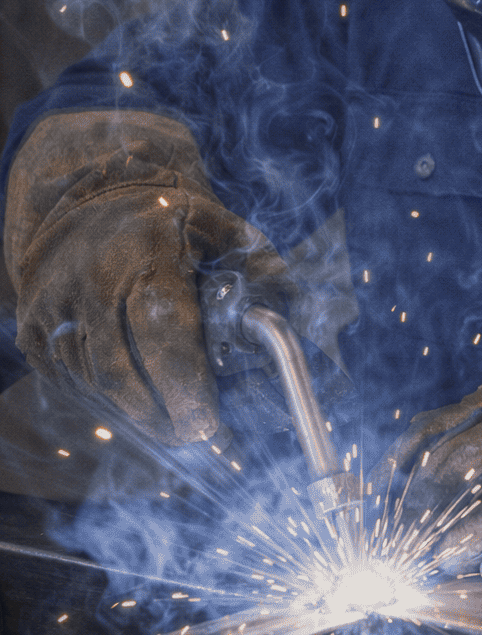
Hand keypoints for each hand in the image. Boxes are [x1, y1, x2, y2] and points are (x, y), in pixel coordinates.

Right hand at [7, 111, 292, 444]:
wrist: (87, 197)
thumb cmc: (167, 219)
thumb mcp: (219, 226)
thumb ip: (259, 268)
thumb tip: (293, 315)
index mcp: (143, 249)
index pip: (162, 327)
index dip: (183, 384)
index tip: (208, 423)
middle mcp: (90, 279)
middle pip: (118, 372)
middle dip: (160, 418)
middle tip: (196, 437)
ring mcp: (54, 306)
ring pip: (93, 384)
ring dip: (136, 415)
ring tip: (175, 426)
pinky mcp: (34, 330)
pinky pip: (71, 382)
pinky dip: (107, 402)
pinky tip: (138, 402)